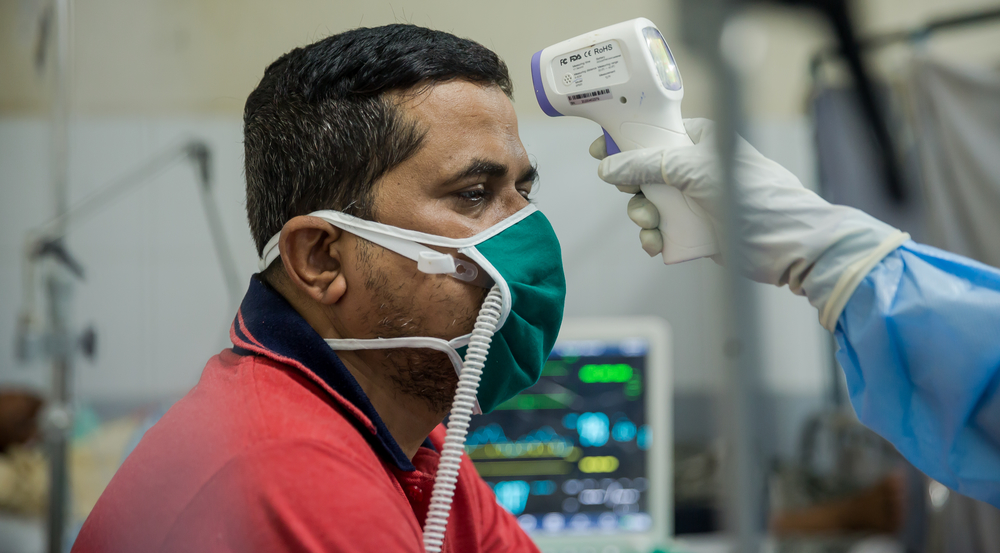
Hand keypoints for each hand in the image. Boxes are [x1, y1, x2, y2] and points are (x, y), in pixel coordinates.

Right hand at [589, 118, 907, 329]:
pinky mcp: (697, 230)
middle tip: (630, 197)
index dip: (627, 142)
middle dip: (633, 189)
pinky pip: (662, 231)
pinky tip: (657, 245)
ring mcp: (696, 201)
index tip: (600, 150)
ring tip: (650, 229)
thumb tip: (608, 167)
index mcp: (702, 142)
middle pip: (645, 173)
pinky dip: (655, 238)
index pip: (656, 134)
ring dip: (643, 218)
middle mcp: (697, 169)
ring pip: (650, 205)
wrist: (788, 244)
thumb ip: (649, 166)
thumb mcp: (696, 171)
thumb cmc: (755, 197)